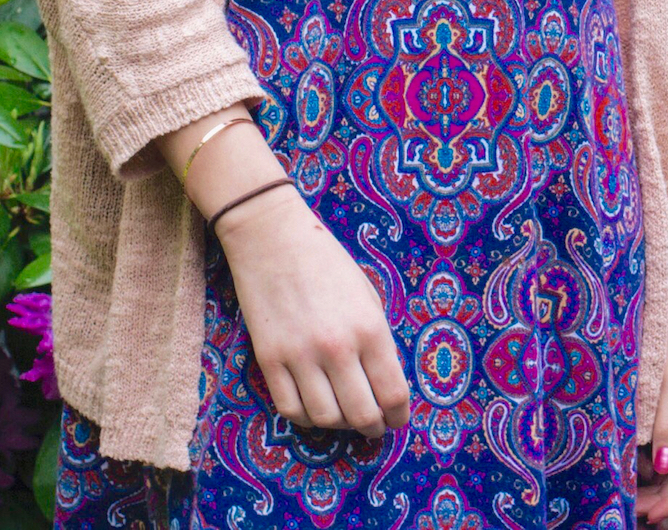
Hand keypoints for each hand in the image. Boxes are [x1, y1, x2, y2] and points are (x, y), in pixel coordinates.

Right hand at [218, 189, 410, 438]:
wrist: (273, 240)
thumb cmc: (328, 263)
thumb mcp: (368, 296)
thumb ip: (377, 341)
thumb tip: (383, 384)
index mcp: (370, 328)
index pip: (392, 392)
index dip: (399, 415)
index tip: (399, 419)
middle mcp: (337, 348)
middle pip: (361, 414)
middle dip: (374, 427)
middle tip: (376, 428)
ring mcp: (299, 357)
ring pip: (325, 419)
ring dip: (340, 426)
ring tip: (346, 417)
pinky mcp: (268, 360)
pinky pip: (290, 409)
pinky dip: (306, 418)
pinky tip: (316, 409)